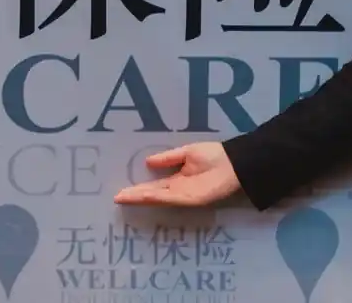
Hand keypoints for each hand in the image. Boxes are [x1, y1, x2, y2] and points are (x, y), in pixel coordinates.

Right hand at [114, 142, 241, 206]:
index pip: (154, 185)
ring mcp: (184, 195)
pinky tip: (142, 195)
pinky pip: (169, 197)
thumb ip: (168, 158)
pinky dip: (154, 197)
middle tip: (116, 197)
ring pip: (157, 197)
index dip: (139, 188)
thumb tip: (147, 160)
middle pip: (152, 194)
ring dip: (140, 198)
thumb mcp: (187, 153)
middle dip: (135, 196)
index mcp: (178, 178)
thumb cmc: (215, 156)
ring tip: (122, 197)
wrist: (235, 163)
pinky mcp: (191, 198)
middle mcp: (178, 189)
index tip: (123, 190)